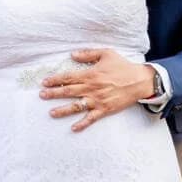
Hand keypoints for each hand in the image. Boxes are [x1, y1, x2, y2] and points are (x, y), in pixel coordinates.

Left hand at [41, 50, 157, 131]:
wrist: (139, 81)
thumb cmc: (123, 66)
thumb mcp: (106, 54)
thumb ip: (88, 54)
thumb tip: (72, 54)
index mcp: (91, 74)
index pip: (68, 77)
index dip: (55, 79)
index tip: (45, 82)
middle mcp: (92, 88)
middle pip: (69, 91)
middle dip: (54, 93)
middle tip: (42, 95)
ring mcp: (98, 100)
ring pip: (77, 106)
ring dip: (63, 109)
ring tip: (51, 112)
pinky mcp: (105, 109)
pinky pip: (91, 118)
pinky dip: (82, 124)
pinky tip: (73, 128)